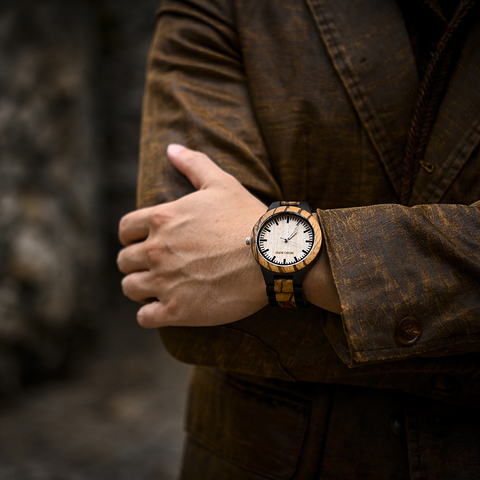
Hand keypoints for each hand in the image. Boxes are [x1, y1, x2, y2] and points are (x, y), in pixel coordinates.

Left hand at [117, 145, 267, 327]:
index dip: (132, 237)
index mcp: (161, 219)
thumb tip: (171, 148)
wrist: (270, 256)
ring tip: (158, 289)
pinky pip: (145, 317)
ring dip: (141, 289)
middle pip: (124, 261)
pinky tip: (165, 309)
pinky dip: (150, 314)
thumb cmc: (246, 218)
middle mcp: (156, 250)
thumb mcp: (221, 183)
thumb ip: (193, 164)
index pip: (125, 230)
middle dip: (136, 264)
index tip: (144, 243)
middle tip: (155, 267)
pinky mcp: (176, 310)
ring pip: (130, 288)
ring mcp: (164, 282)